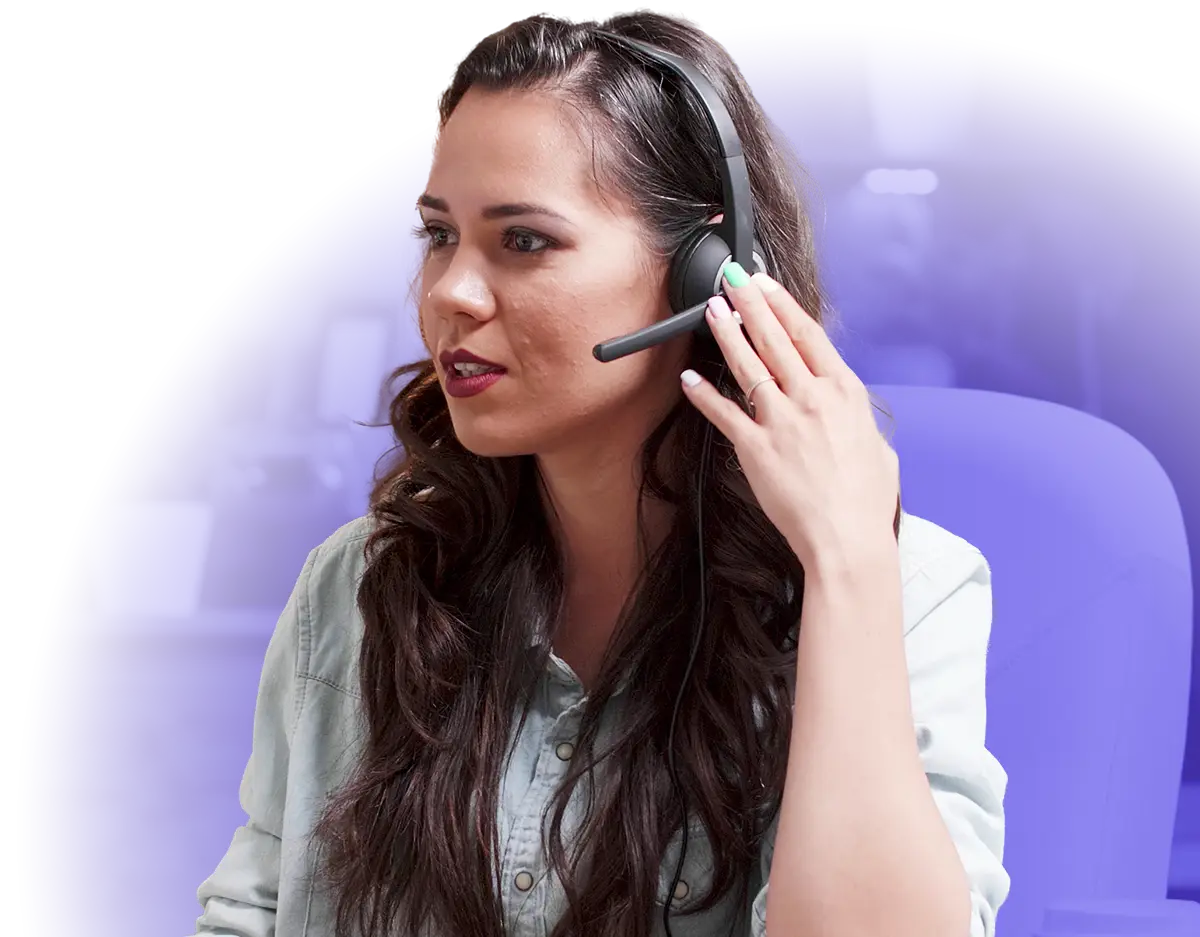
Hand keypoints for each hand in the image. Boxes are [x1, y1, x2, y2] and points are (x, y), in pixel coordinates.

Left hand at [680, 265, 899, 572]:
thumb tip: (855, 417)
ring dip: (727, 334)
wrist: (847, 538)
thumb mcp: (879, 449)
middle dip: (750, 303)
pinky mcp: (756, 448)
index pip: (808, 335)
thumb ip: (862, 424)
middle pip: (774, 339)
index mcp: (845, 393)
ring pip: (748, 366)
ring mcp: (782, 421)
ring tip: (711, 310)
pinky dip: (704, 395)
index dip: (783, 305)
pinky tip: (690, 378)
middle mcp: (812, 398)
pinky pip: (724, 413)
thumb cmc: (866, 502)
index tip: (766, 284)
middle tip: (731, 278)